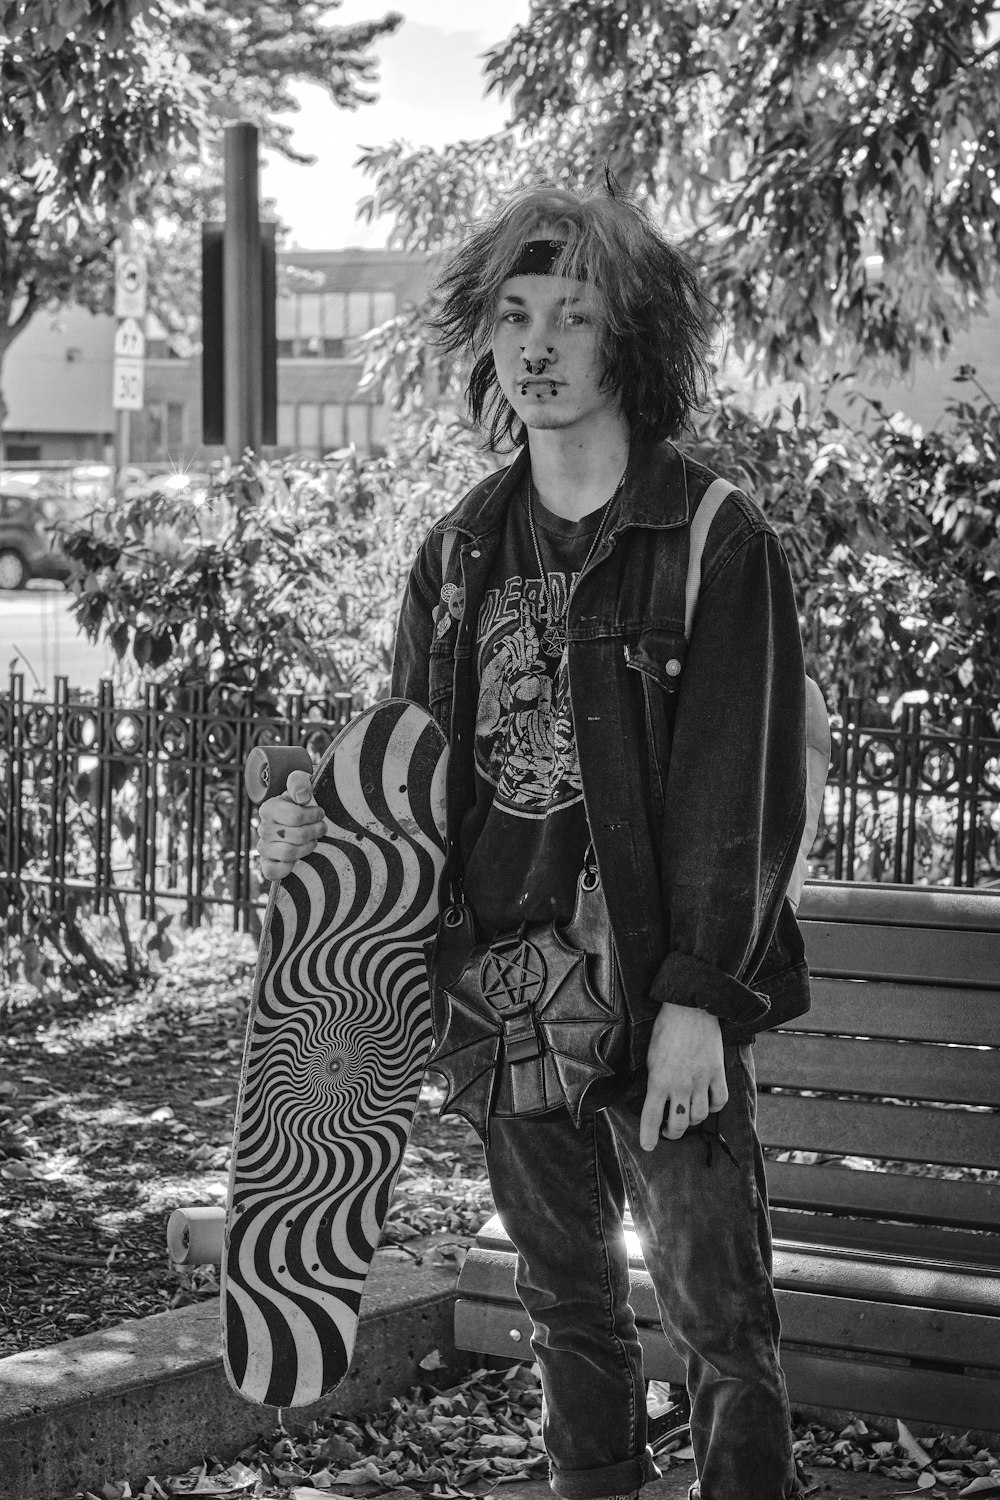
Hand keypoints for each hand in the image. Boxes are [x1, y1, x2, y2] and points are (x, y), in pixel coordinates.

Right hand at [256, 769, 325, 880]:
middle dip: (316, 831)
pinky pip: (274, 872)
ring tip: (313, 840)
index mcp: (269, 808)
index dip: (314, 815)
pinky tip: (298, 857)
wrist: (294, 820)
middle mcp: (263, 828)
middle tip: (321, 827)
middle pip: (298, 836)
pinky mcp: (266, 865)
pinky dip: (288, 867)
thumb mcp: (300, 786)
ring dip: (308, 847)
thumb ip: (300, 783)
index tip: (320, 813)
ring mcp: (263, 848)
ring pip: (289, 853)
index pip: (296, 816)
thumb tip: (303, 796)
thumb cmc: (299, 802)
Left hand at [640, 1002, 727, 1151]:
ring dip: (691, 1122)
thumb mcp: (650, 1055)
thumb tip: (655, 1098)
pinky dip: (713, 1107)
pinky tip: (706, 1104)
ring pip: (698, 1116)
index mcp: (658, 1080)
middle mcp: (680, 1085)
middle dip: (671, 1133)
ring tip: (685, 1117)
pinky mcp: (717, 1073)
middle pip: (678, 1124)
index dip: (648, 1136)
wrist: (690, 1007)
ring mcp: (701, 1080)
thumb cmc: (666, 1028)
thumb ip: (654, 1079)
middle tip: (667, 1132)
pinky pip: (719, 1101)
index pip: (651, 1117)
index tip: (648, 1146)